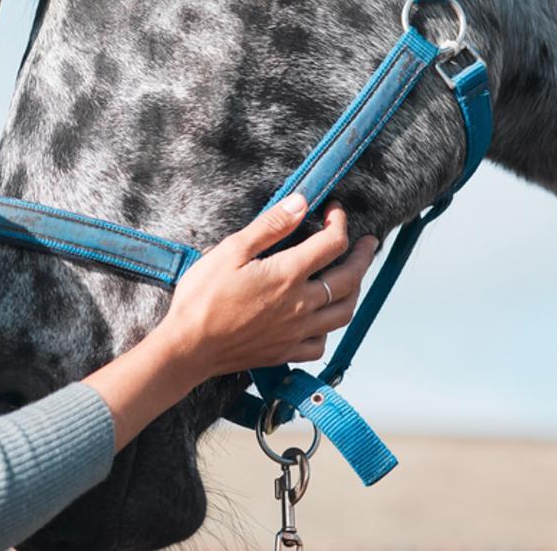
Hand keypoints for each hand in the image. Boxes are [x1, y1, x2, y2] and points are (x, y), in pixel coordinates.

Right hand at [153, 196, 380, 380]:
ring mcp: (296, 332)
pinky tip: (323, 318)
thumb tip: (300, 203)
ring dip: (355, 291)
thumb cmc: (203, 297)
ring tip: (354, 277)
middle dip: (363, 256)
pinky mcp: (286, 353)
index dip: (339, 222)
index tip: (335, 210)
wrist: (188, 349)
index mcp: (287, 275)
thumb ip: (270, 226)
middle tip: (369, 243)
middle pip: (349, 278)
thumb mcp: (231, 250)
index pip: (332, 243)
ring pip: (343, 312)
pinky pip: (321, 343)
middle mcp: (300, 305)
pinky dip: (329, 328)